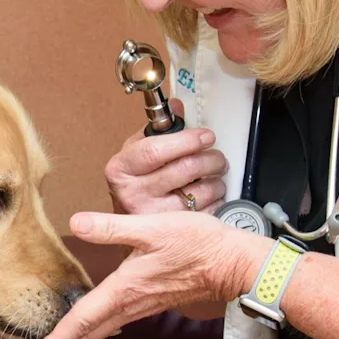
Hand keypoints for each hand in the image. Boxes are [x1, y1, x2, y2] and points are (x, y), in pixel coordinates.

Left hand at [25, 210, 264, 338]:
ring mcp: (142, 306)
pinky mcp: (152, 301)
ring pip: (101, 330)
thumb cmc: (197, 244)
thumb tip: (76, 223)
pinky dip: (97, 330)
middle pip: (87, 334)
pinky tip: (95, 327)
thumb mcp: (152, 228)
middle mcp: (129, 304)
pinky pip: (116, 322)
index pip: (81, 322)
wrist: (233, 263)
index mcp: (123, 290)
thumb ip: (111, 228)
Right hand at [104, 101, 226, 214]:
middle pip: (184, 169)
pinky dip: (216, 200)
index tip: (206, 136)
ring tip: (215, 175)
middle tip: (217, 156)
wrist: (125, 225)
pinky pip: (206, 211)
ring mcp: (152, 216)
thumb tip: (176, 105)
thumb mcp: (137, 152)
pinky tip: (211, 194)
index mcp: (121, 169)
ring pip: (200, 191)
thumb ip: (159, 129)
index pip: (156, 150)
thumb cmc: (135, 183)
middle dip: (211, 159)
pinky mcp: (171, 233)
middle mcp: (132, 193)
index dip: (187, 140)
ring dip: (217, 180)